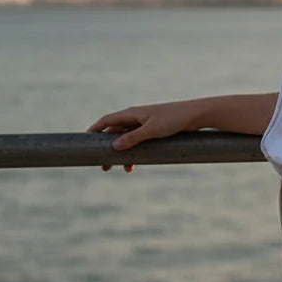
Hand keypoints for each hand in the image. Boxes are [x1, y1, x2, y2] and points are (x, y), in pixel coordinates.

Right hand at [86, 100, 202, 171]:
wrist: (196, 115)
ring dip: (122, 154)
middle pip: (115, 133)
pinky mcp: (155, 130)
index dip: (95, 130)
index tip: (85, 141)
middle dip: (108, 148)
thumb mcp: (151, 130)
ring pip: (127, 140)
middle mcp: (136, 117)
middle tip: (103, 165)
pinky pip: (139, 142)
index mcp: (132, 113)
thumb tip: (113, 146)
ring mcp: (145, 124)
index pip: (107, 120)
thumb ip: (132, 138)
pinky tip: (134, 165)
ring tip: (120, 169)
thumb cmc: (174, 119)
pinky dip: (134, 153)